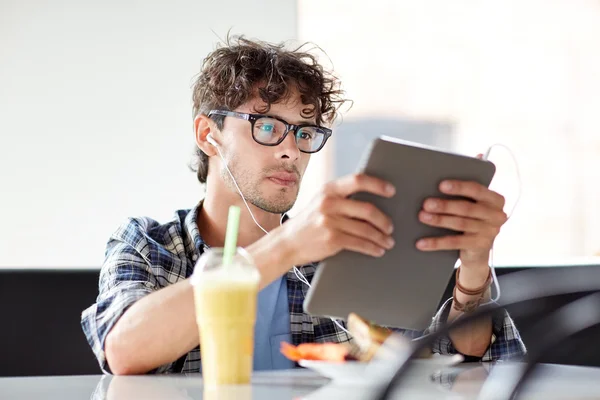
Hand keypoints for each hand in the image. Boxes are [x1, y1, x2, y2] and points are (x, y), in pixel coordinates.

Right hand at [279, 173, 395, 265]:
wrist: (288, 242)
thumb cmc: (310, 222)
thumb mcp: (322, 202)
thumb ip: (342, 198)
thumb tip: (373, 200)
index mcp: (329, 190)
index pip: (358, 180)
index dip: (377, 185)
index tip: (392, 191)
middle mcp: (329, 203)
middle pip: (367, 209)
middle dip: (384, 220)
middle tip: (390, 227)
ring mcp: (330, 221)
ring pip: (366, 229)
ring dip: (381, 237)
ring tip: (388, 241)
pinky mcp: (332, 239)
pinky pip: (360, 243)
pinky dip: (373, 248)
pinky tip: (378, 250)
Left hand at [416, 178, 506, 270]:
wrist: (478, 249)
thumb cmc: (470, 218)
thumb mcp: (471, 206)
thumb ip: (461, 197)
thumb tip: (432, 191)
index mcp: (495, 200)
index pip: (476, 190)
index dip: (459, 187)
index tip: (441, 185)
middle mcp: (496, 215)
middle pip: (467, 208)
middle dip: (445, 205)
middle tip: (426, 204)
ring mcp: (489, 232)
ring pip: (460, 224)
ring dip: (439, 220)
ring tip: (422, 216)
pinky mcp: (480, 246)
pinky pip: (454, 243)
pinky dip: (436, 242)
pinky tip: (422, 243)